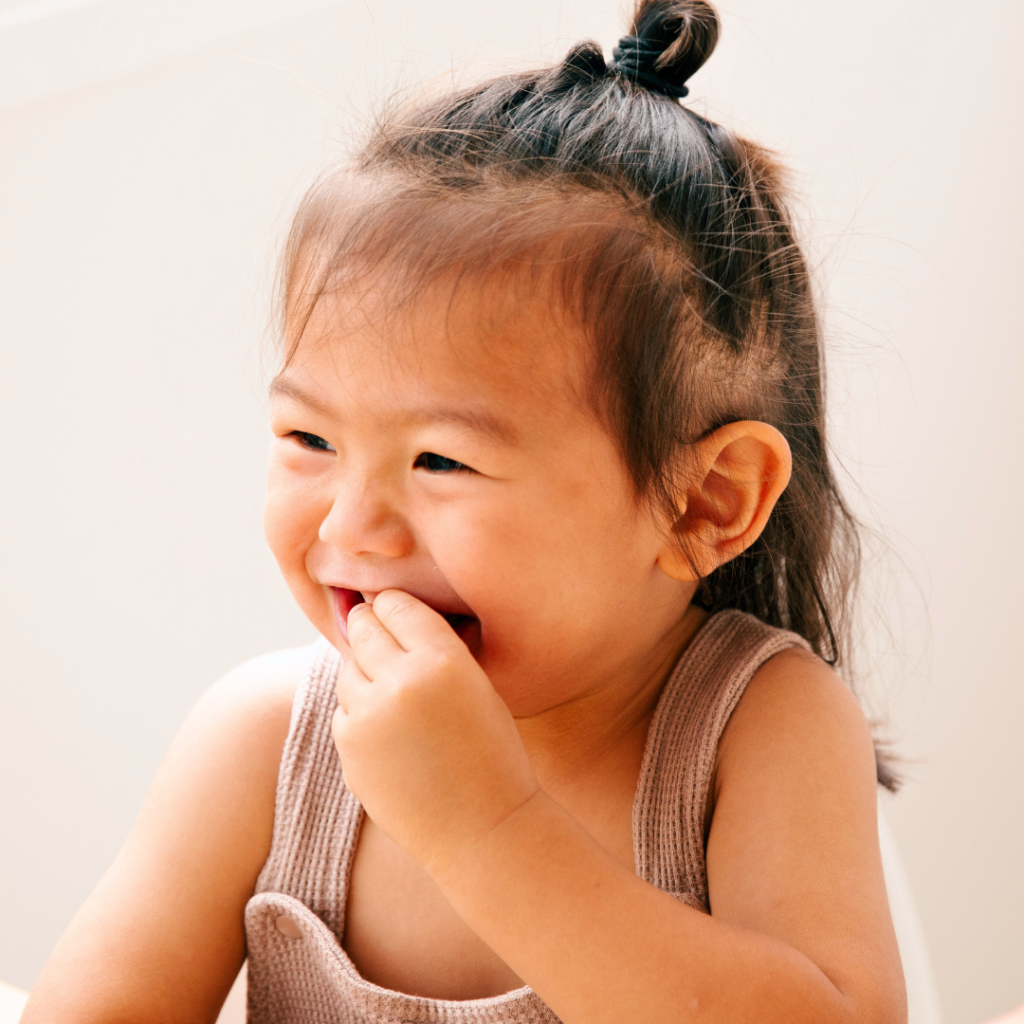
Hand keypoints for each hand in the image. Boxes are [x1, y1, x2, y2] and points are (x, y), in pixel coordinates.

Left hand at [332, 590, 539, 879]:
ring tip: (398, 699)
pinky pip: (344, 711)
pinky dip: (360, 714)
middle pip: (364, 627)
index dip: (396, 607)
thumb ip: (431, 648)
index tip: (399, 614)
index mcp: (443, 660)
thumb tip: (378, 613)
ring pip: (348, 669)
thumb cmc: (491, 752)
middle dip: (372, 629)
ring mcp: (369, 717)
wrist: (484, 829)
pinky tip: (393, 735)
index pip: (396, 604)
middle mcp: (401, 682)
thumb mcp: (477, 684)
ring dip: (365, 673)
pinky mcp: (350, 749)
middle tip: (385, 639)